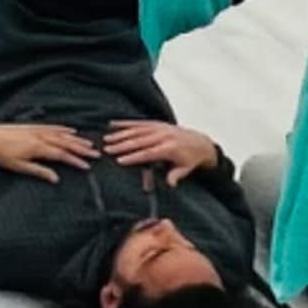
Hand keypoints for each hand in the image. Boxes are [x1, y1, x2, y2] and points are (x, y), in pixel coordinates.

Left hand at [0, 119, 94, 174]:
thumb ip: (39, 172)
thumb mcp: (20, 167)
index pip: (62, 155)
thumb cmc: (2, 155)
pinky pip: (53, 127)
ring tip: (89, 144)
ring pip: (62, 134)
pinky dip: (64, 129)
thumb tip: (56, 179)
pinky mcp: (33, 126)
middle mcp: (41, 137)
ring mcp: (38, 130)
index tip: (87, 166)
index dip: (76, 161)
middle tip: (96, 154)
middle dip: (82, 149)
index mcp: (38, 148)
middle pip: (66, 143)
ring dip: (77, 139)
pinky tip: (72, 130)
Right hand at [103, 119, 222, 180]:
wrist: (201, 143)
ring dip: (120, 134)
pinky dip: (125, 123)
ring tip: (106, 139)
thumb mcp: (185, 169)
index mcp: (169, 148)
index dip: (133, 157)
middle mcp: (163, 136)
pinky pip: (139, 123)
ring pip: (137, 131)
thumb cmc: (191, 159)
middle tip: (106, 149)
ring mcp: (159, 128)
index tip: (119, 160)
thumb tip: (170, 185)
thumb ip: (175, 175)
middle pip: (139, 141)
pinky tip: (113, 124)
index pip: (147, 153)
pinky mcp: (157, 123)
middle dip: (121, 145)